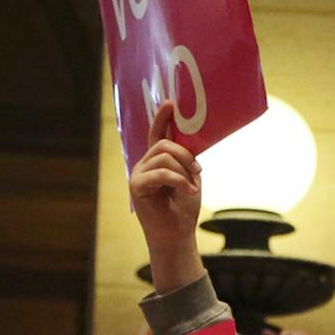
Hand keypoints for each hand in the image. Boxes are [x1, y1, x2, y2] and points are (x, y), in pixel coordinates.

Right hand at [129, 101, 202, 252]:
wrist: (176, 232)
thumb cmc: (184, 206)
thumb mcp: (190, 177)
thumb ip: (186, 159)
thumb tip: (191, 142)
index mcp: (157, 160)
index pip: (157, 134)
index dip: (162, 118)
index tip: (171, 103)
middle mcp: (144, 163)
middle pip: (164, 144)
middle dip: (185, 155)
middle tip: (198, 170)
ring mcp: (138, 174)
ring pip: (164, 157)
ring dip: (184, 170)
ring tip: (192, 186)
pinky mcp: (136, 185)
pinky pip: (161, 173)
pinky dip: (180, 181)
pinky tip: (190, 191)